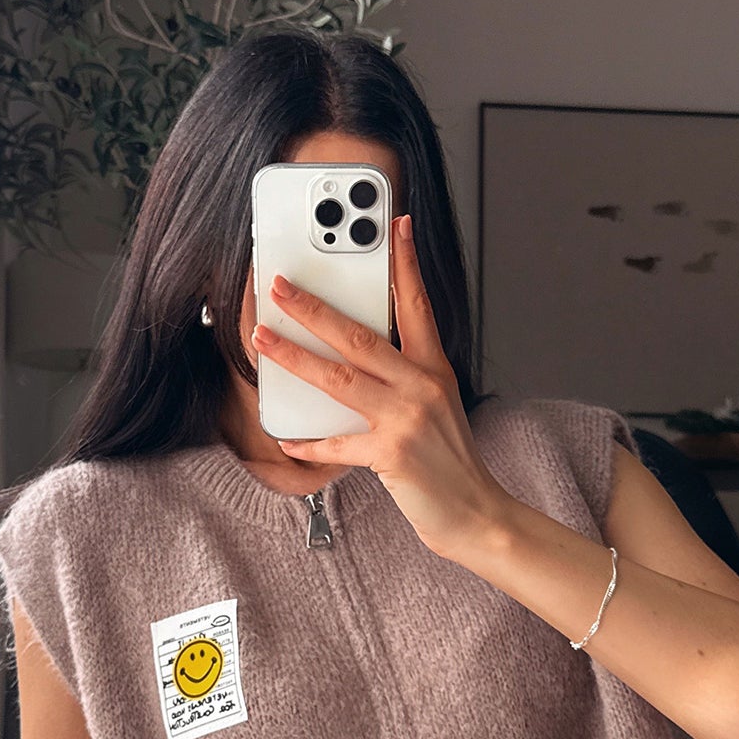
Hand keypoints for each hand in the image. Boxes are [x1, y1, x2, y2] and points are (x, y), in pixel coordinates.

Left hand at [251, 212, 514, 559]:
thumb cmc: (450, 461)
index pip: (417, 305)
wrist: (476, 514)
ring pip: (339, 378)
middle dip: (314, 308)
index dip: (405, 264)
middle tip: (280, 286)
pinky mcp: (392, 454)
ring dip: (295, 357)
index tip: (395, 225)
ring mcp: (407, 419)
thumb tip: (347, 359)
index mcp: (434, 370)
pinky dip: (310, 444)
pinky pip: (338, 445)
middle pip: (360, 336)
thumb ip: (401, 379)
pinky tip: (287, 438)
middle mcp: (422, 387)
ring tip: (262, 340)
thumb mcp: (437, 407)